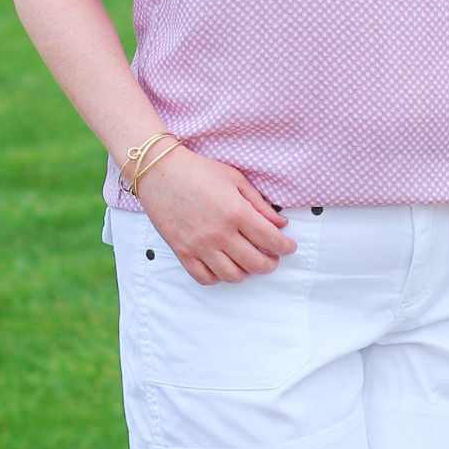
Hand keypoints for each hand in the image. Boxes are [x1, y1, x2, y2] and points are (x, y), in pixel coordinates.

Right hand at [132, 146, 296, 284]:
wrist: (159, 172)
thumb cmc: (200, 171)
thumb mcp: (235, 179)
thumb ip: (260, 204)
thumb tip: (281, 224)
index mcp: (236, 212)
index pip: (271, 240)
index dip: (286, 247)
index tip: (289, 247)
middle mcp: (219, 233)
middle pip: (256, 263)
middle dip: (271, 263)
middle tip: (273, 258)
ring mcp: (199, 245)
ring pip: (233, 276)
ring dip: (247, 273)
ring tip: (249, 262)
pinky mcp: (182, 252)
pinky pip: (205, 278)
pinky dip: (219, 277)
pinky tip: (225, 266)